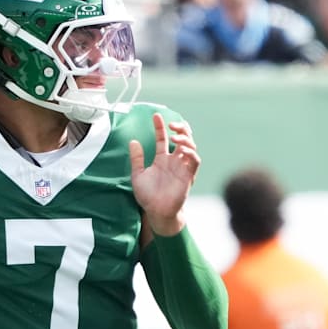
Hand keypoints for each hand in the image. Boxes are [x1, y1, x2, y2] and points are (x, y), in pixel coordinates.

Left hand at [129, 113, 198, 235]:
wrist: (156, 212)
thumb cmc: (148, 196)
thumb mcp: (137, 174)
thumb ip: (137, 158)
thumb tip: (133, 141)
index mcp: (162, 159)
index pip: (163, 138)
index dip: (160, 127)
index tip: (155, 116)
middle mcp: (174, 161)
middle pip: (182, 138)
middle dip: (180, 128)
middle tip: (172, 124)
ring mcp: (182, 167)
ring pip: (191, 146)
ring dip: (185, 138)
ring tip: (175, 137)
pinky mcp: (188, 176)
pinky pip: (194, 161)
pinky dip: (191, 153)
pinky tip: (182, 150)